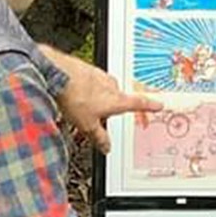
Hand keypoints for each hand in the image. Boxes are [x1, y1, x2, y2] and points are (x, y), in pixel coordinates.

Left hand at [42, 46, 160, 152]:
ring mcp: (97, 75)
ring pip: (102, 89)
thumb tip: (106, 147)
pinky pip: (88, 81)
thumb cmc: (74, 96)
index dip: (150, 105)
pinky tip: (72, 95)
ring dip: (95, 97)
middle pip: (116, 97)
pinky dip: (83, 88)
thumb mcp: (87, 125)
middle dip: (110, 106)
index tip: (159, 105)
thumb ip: (99, 137)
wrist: (56, 73)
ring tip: (80, 106)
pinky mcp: (84, 69)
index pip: (138, 103)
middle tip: (100, 115)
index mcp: (116, 99)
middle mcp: (110, 85)